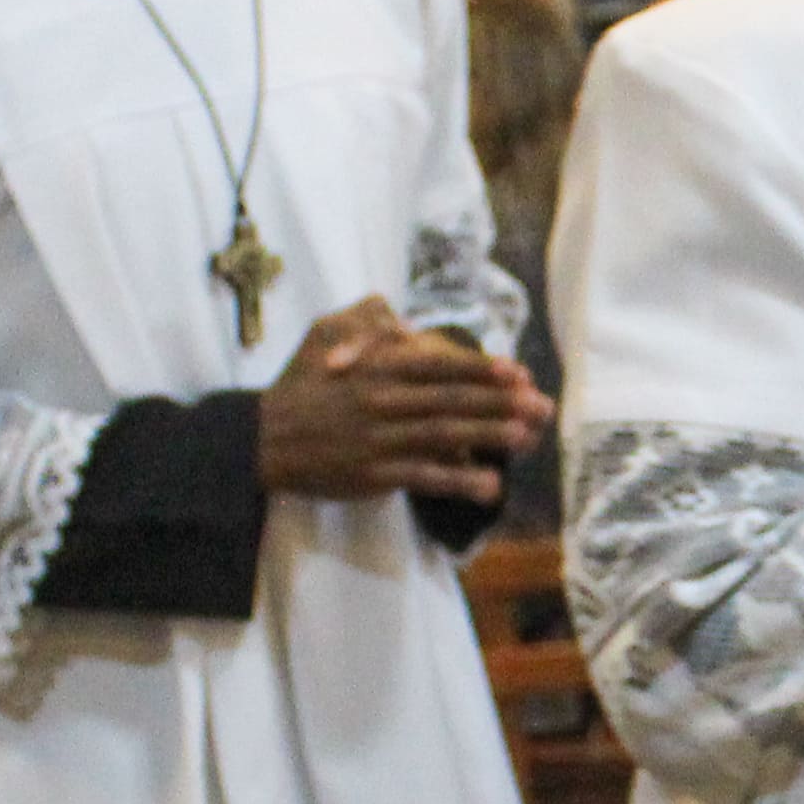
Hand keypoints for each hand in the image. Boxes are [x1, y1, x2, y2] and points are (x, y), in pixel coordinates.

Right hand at [253, 298, 549, 505]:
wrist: (263, 437)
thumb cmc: (301, 383)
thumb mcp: (323, 332)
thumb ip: (365, 318)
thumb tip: (403, 320)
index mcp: (376, 366)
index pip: (438, 365)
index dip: (481, 369)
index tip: (517, 372)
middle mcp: (383, 399)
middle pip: (452, 400)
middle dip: (500, 402)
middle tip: (541, 406)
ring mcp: (380, 439)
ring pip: (444, 435)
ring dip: (488, 437)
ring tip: (526, 438)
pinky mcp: (374, 473)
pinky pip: (424, 476)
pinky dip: (457, 481)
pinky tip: (490, 486)